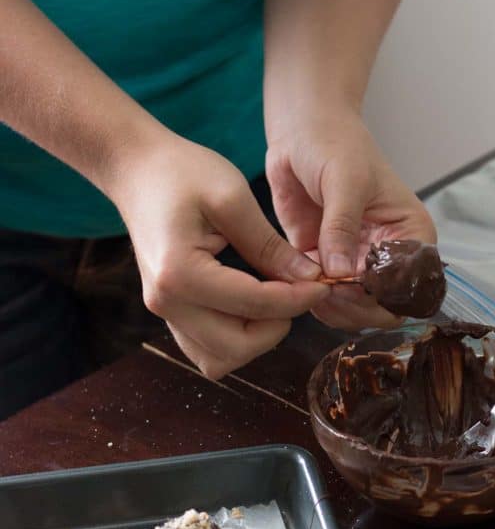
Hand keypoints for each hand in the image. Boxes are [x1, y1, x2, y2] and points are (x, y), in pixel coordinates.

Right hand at [109, 130, 329, 377]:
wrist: (137, 169)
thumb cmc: (182, 172)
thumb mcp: (233, 198)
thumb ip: (270, 245)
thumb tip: (309, 279)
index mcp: (180, 273)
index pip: (253, 305)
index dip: (297, 299)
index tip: (323, 282)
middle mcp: (166, 302)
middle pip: (234, 348)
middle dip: (275, 326)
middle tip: (297, 292)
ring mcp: (163, 311)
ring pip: (219, 359)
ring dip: (254, 338)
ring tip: (275, 299)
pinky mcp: (169, 311)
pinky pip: (206, 347)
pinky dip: (236, 336)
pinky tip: (254, 303)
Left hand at [266, 108, 436, 328]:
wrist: (300, 132)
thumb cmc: (335, 144)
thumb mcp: (345, 180)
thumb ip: (343, 226)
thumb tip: (341, 272)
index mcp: (410, 234)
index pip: (409, 286)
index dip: (382, 294)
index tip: (350, 283)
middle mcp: (388, 255)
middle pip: (383, 308)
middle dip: (355, 307)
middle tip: (326, 289)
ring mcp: (356, 263)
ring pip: (353, 310)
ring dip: (332, 307)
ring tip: (311, 285)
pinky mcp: (325, 264)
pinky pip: (324, 297)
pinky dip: (311, 298)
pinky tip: (298, 282)